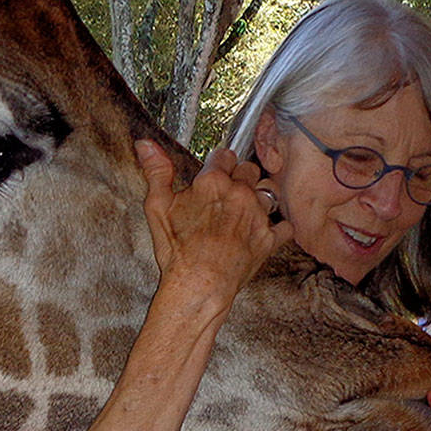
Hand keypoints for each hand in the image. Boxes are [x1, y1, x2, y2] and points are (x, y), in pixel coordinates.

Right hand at [136, 140, 292, 305]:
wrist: (199, 285)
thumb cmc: (177, 250)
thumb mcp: (158, 207)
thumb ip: (156, 171)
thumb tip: (146, 144)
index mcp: (214, 182)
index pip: (224, 155)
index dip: (217, 164)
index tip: (213, 173)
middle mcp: (241, 194)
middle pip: (249, 169)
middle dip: (239, 177)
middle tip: (226, 192)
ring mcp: (258, 216)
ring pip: (269, 191)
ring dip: (258, 197)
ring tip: (244, 209)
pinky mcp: (269, 238)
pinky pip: (284, 224)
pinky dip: (276, 226)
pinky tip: (262, 230)